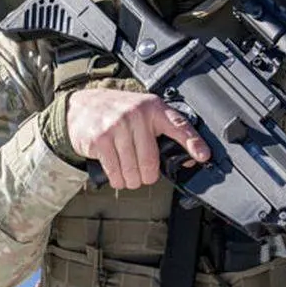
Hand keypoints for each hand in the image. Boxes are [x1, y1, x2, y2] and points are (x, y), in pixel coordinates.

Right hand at [66, 88, 210, 190]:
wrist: (81, 106)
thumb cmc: (117, 113)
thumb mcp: (143, 114)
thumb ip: (166, 133)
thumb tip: (190, 159)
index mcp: (153, 108)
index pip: (178, 126)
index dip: (193, 143)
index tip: (203, 156)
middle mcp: (136, 115)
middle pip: (151, 162)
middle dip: (147, 176)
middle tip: (142, 174)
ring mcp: (117, 126)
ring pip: (133, 171)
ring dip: (131, 180)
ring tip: (127, 173)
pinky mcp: (100, 139)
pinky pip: (115, 172)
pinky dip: (117, 180)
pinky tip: (117, 173)